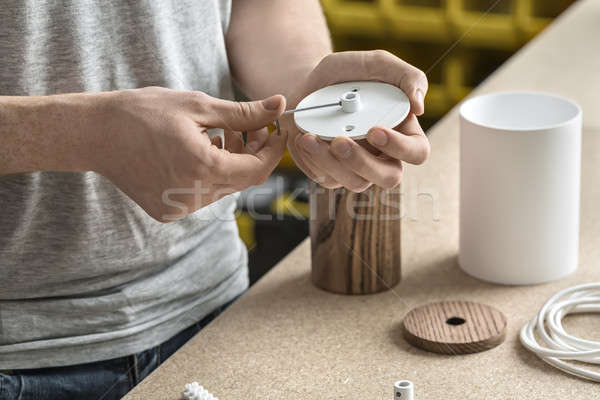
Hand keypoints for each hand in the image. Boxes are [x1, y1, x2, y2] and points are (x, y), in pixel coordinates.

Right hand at [90, 87, 285, 221]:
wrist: (95, 134)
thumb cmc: (144, 113)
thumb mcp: (198, 106)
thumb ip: (243, 113)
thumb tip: (279, 106)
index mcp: (204, 169)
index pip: (257, 169)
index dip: (273, 151)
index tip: (277, 132)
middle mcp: (194, 196)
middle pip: (242, 180)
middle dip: (252, 153)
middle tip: (250, 126)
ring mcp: (179, 207)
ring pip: (224, 188)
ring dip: (230, 163)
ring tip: (219, 134)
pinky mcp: (167, 211)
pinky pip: (202, 195)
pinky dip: (209, 175)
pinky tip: (199, 151)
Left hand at [281, 50, 429, 191]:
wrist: (307, 86)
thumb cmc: (347, 76)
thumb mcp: (377, 63)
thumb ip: (406, 76)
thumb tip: (420, 107)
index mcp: (403, 133)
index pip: (417, 152)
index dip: (400, 147)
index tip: (374, 130)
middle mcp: (384, 157)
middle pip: (389, 178)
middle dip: (363, 162)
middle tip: (339, 141)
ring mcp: (358, 170)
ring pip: (356, 182)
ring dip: (331, 161)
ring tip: (309, 137)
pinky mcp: (333, 175)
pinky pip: (328, 179)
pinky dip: (314, 160)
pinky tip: (304, 139)